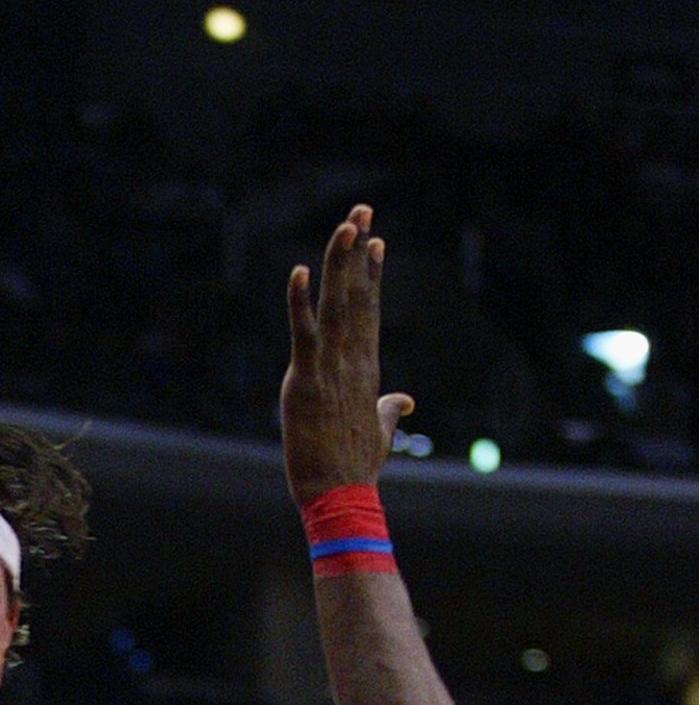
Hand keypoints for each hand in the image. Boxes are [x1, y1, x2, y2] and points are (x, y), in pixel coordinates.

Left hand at [281, 205, 416, 504]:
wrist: (340, 496)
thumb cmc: (355, 467)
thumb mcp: (379, 430)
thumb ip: (390, 408)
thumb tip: (405, 400)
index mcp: (365, 368)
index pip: (369, 310)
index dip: (370, 274)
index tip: (374, 239)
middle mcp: (352, 360)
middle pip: (356, 295)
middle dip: (358, 252)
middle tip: (362, 208)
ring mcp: (330, 369)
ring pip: (336, 305)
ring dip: (340, 263)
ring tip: (347, 224)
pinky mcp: (306, 381)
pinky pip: (303, 334)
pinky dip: (300, 302)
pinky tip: (300, 271)